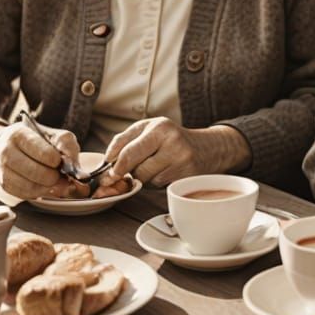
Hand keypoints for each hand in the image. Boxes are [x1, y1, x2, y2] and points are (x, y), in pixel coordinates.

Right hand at [0, 121, 80, 199]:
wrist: (5, 146)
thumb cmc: (34, 140)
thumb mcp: (53, 135)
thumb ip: (67, 147)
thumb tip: (79, 173)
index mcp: (19, 134)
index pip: (44, 153)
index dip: (57, 161)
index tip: (60, 161)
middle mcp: (7, 152)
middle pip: (38, 173)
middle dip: (55, 176)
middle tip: (61, 174)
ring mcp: (3, 170)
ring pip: (32, 187)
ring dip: (49, 187)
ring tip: (55, 181)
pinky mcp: (4, 185)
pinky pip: (26, 195)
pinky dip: (39, 193)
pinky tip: (44, 185)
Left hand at [104, 117, 251, 186]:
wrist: (207, 148)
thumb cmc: (170, 138)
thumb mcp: (148, 129)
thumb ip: (124, 140)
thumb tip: (106, 160)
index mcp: (159, 127)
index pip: (129, 152)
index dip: (116, 166)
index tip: (111, 173)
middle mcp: (172, 142)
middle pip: (138, 170)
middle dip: (131, 172)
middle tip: (131, 170)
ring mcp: (182, 160)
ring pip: (148, 180)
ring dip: (145, 178)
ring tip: (156, 165)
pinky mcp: (187, 176)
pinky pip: (160, 186)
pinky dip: (157, 182)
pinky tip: (165, 172)